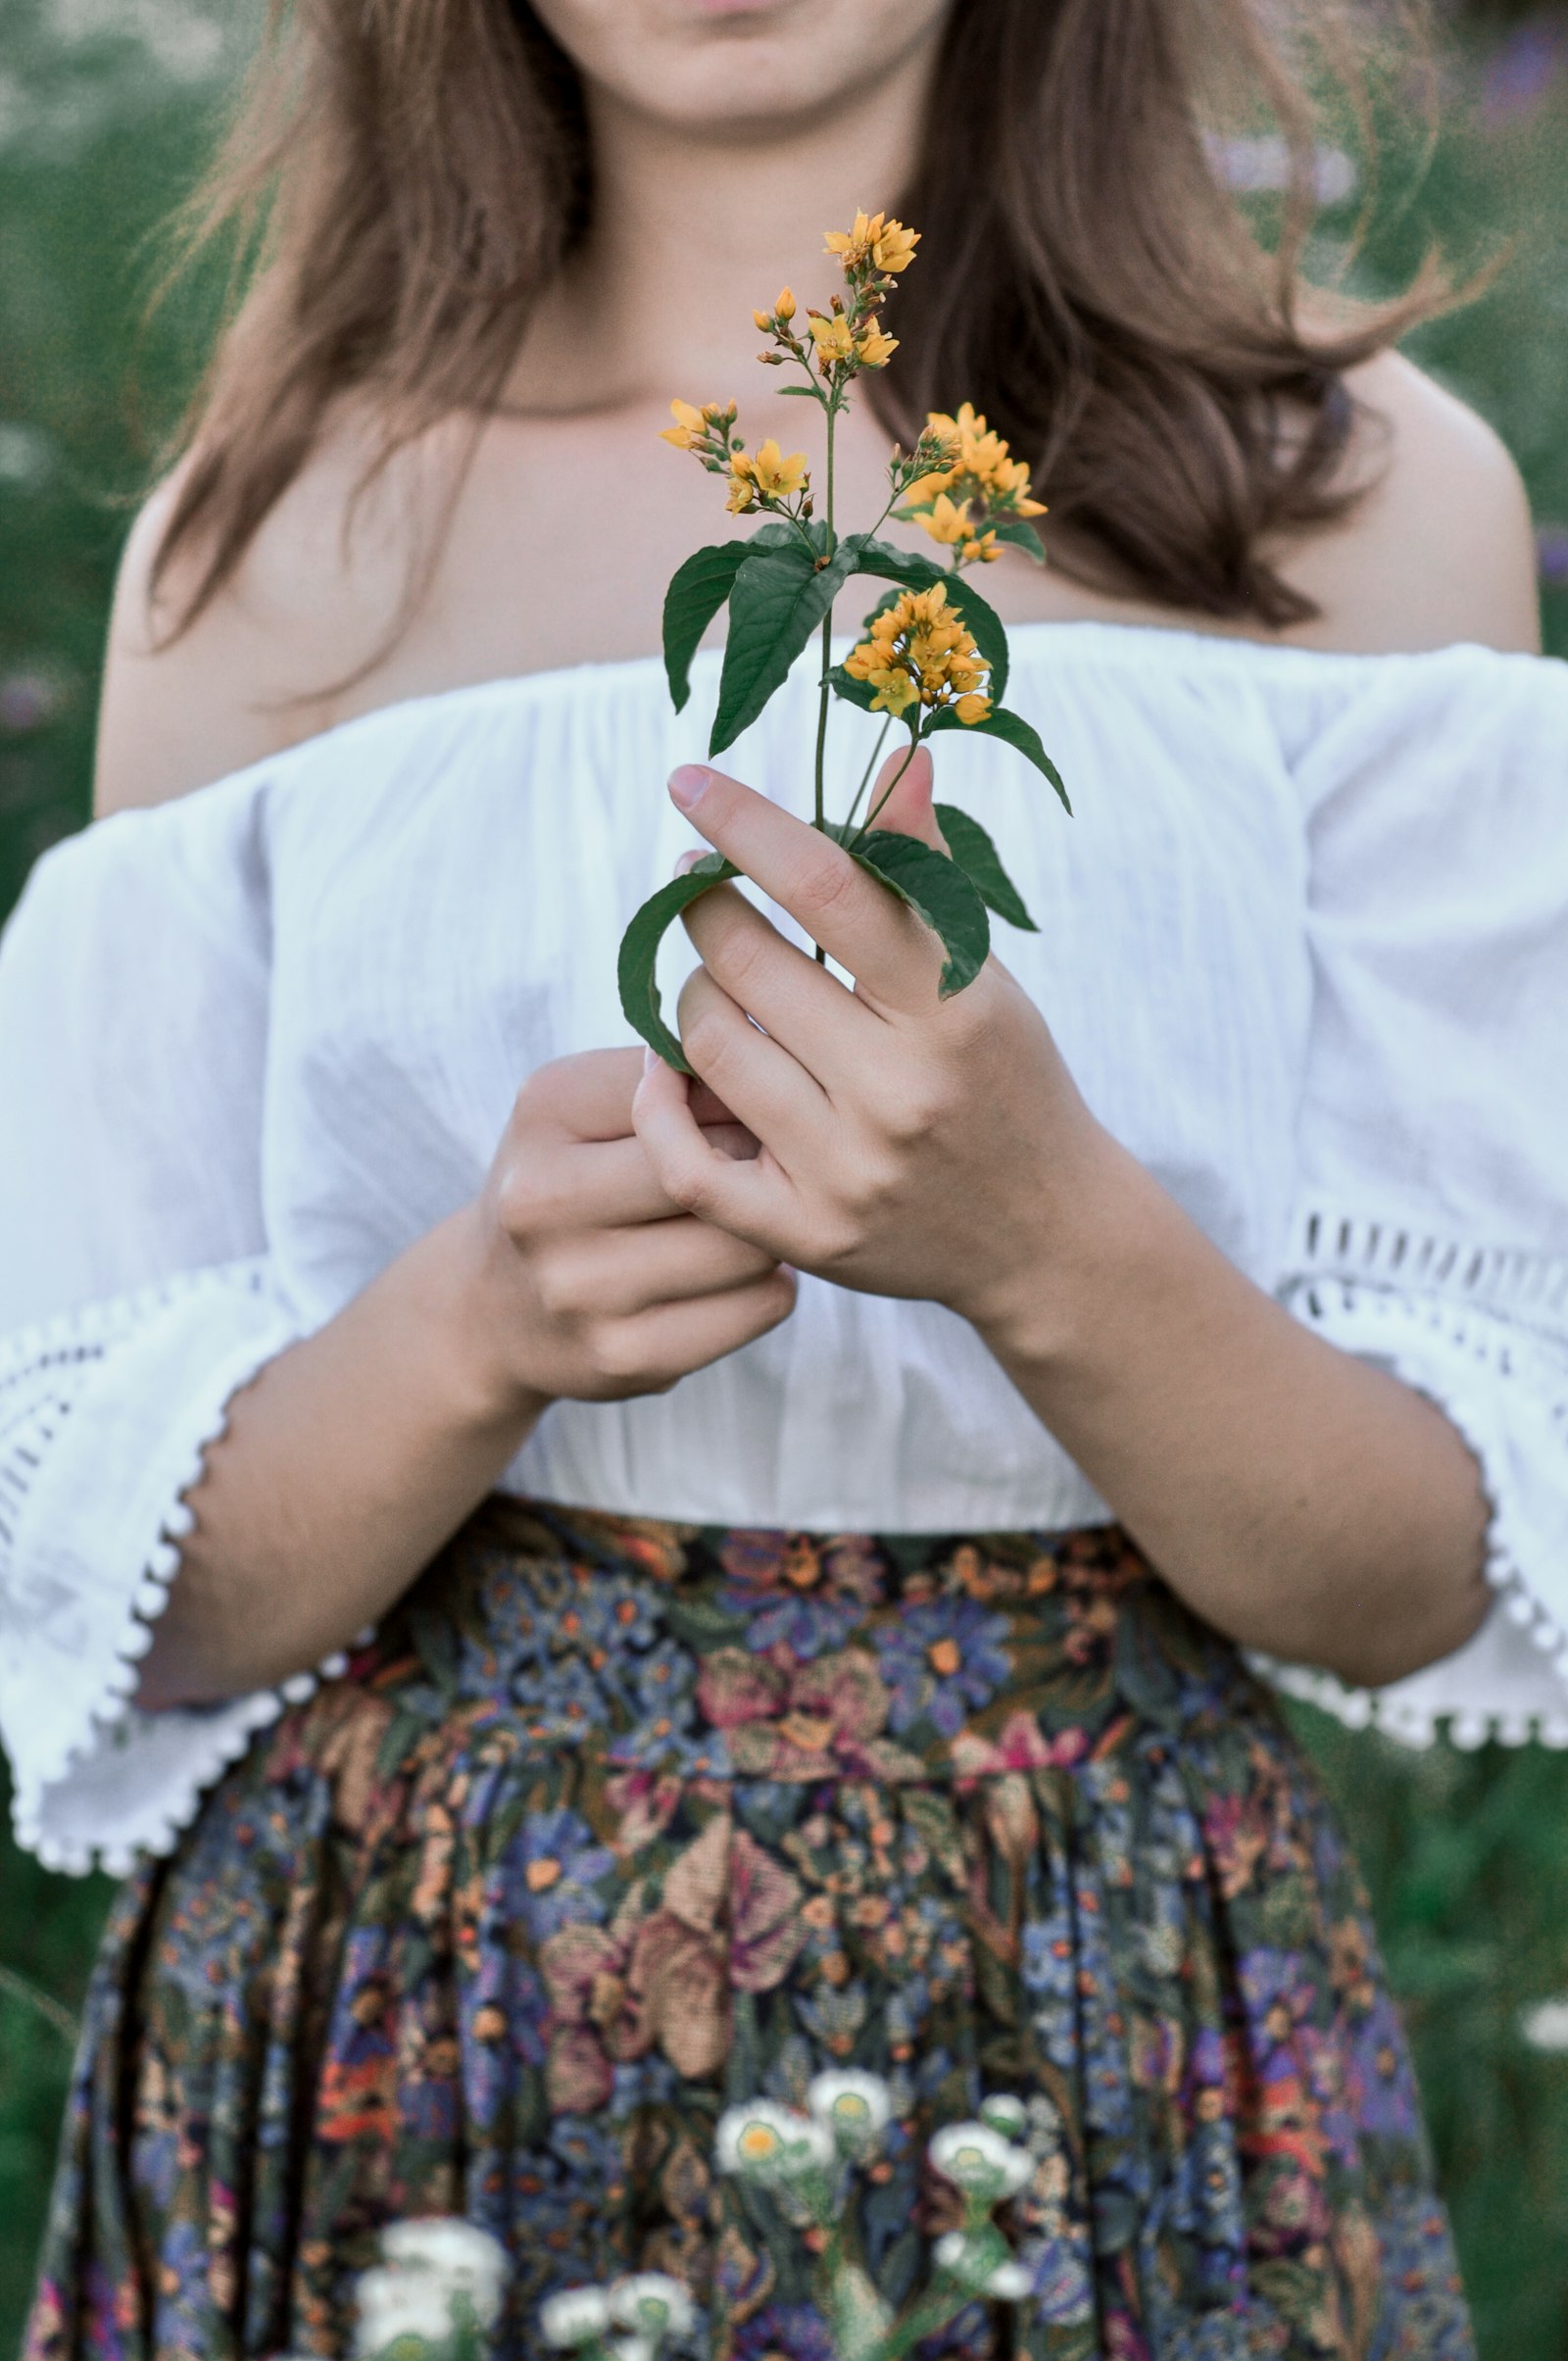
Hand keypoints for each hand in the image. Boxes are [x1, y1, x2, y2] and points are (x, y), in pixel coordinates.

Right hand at [462, 1048, 796, 1411]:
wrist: (489, 1309)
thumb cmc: (564, 1183)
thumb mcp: (585, 1106)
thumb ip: (676, 1079)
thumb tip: (776, 1081)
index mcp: (545, 1115)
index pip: (692, 1091)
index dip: (737, 1101)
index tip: (734, 1115)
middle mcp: (546, 1204)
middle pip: (720, 1174)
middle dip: (759, 1169)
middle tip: (758, 1173)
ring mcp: (581, 1292)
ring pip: (751, 1246)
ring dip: (770, 1232)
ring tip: (745, 1224)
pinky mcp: (626, 1359)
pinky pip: (761, 1307)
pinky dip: (767, 1286)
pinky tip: (734, 1278)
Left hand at [632, 749, 1110, 1342]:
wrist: (1044, 1236)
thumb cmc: (1003, 1081)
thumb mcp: (983, 975)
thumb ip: (925, 875)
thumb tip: (897, 756)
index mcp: (953, 1011)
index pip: (828, 887)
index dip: (746, 825)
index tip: (690, 783)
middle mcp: (899, 1091)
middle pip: (747, 964)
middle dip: (706, 908)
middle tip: (700, 890)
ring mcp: (847, 1170)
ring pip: (708, 1048)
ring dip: (691, 999)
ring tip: (715, 985)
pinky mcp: (804, 1234)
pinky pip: (686, 1161)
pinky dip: (659, 1104)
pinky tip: (666, 1069)